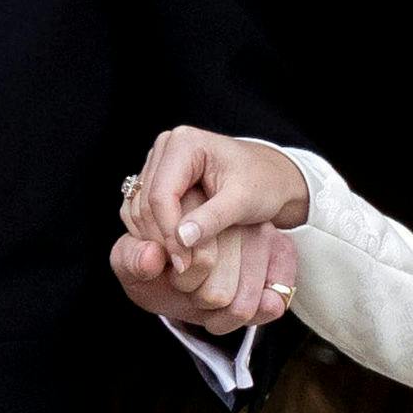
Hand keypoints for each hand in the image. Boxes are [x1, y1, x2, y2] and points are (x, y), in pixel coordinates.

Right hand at [113, 129, 309, 336]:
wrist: (271, 177)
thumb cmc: (264, 184)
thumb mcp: (244, 202)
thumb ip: (213, 218)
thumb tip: (180, 238)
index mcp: (184, 143)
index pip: (161, 195)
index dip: (168, 233)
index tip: (184, 264)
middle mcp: (165, 148)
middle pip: (146, 203)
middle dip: (161, 239)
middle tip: (182, 270)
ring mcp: (159, 164)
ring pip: (140, 209)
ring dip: (156, 240)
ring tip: (181, 265)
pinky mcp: (159, 180)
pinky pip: (145, 212)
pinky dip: (156, 235)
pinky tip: (175, 254)